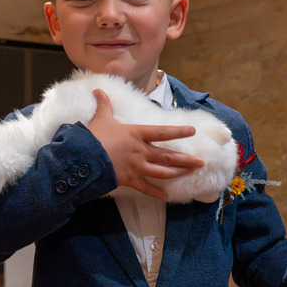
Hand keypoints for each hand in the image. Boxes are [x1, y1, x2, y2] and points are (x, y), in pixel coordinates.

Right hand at [88, 89, 203, 199]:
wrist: (84, 158)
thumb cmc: (94, 137)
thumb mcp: (101, 119)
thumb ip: (104, 105)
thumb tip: (98, 90)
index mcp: (137, 134)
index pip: (163, 132)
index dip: (178, 131)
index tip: (192, 131)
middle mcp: (141, 150)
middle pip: (168, 156)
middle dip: (186, 160)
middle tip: (201, 162)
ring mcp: (137, 166)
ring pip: (163, 172)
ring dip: (178, 173)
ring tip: (190, 174)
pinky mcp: (130, 179)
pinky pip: (146, 188)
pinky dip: (156, 193)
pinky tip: (166, 196)